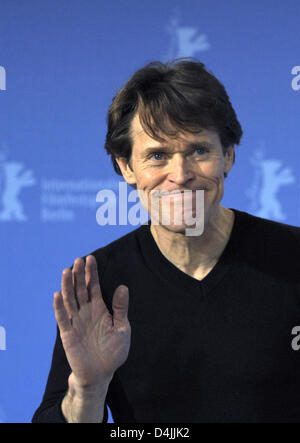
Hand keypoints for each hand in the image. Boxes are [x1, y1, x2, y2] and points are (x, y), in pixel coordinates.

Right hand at [53, 255, 130, 389]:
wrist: (101, 374)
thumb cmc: (113, 352)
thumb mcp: (122, 328)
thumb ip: (120, 308)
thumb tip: (123, 287)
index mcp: (98, 309)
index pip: (93, 287)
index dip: (91, 273)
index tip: (90, 258)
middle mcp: (85, 312)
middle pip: (80, 289)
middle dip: (79, 275)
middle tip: (78, 260)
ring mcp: (76, 322)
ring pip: (70, 300)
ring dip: (67, 286)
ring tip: (67, 271)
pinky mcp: (68, 334)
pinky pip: (62, 318)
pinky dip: (59, 307)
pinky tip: (57, 295)